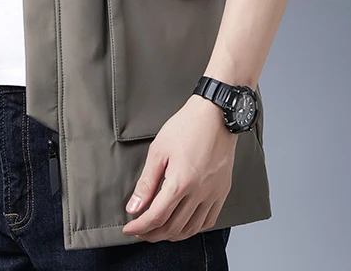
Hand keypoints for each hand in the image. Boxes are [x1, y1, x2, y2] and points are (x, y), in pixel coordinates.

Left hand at [122, 94, 236, 241]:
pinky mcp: (222, 192)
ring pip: (190, 229)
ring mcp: (213, 194)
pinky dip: (193, 229)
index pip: (156, 217)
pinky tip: (183, 224)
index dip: (140, 226)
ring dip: (171, 234)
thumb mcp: (158, 150)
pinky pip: (208, 221)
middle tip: (140, 230)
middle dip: (152, 234)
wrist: (216, 115)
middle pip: (172, 227)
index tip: (129, 228)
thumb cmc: (187, 127)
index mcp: (180, 182)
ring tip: (158, 230)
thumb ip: (146, 182)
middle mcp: (198, 193)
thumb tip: (134, 207)